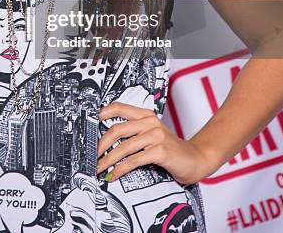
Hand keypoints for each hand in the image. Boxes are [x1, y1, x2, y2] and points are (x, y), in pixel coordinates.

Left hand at [97, 101, 211, 184]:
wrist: (195, 158)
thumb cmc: (169, 148)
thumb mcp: (150, 134)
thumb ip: (133, 132)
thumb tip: (105, 140)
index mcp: (145, 114)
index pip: (119, 107)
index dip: (101, 113)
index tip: (88, 124)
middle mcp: (149, 122)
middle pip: (117, 129)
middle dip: (100, 144)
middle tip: (91, 155)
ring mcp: (155, 135)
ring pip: (123, 146)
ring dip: (108, 160)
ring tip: (99, 168)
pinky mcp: (160, 151)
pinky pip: (134, 160)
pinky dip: (121, 169)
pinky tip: (114, 175)